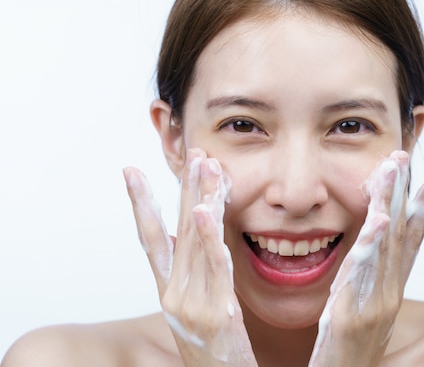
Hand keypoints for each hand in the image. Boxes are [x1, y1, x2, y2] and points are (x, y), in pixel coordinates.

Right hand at [123, 149, 257, 365]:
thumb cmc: (210, 348)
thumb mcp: (192, 308)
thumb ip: (188, 274)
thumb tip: (181, 239)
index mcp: (167, 290)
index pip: (150, 238)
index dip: (140, 203)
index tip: (130, 171)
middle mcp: (173, 294)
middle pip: (177, 230)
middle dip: (185, 189)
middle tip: (193, 153)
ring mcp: (191, 304)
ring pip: (196, 242)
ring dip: (201, 200)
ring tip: (205, 166)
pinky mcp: (216, 314)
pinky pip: (214, 269)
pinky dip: (210, 238)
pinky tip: (209, 212)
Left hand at [308, 150, 423, 366]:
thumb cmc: (347, 352)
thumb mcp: (362, 311)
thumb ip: (367, 283)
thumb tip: (372, 257)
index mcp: (389, 290)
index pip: (412, 243)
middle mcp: (388, 294)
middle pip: (401, 235)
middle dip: (404, 192)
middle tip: (404, 154)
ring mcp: (374, 306)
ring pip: (386, 247)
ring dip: (390, 205)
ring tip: (393, 171)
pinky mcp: (352, 318)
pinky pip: (362, 276)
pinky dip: (372, 246)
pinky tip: (377, 220)